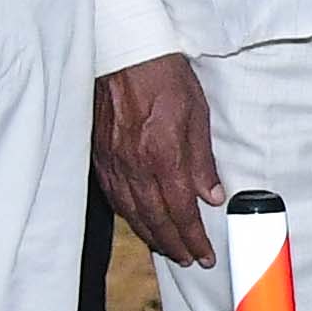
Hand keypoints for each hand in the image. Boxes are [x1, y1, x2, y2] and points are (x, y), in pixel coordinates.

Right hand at [92, 53, 220, 268]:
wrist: (124, 51)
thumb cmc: (164, 75)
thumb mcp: (197, 112)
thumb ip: (202, 158)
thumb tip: (211, 195)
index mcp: (163, 154)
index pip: (181, 209)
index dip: (194, 236)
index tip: (205, 253)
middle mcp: (135, 164)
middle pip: (155, 218)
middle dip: (174, 243)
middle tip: (189, 259)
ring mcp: (113, 161)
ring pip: (132, 212)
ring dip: (151, 235)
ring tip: (168, 248)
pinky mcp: (99, 154)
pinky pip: (114, 196)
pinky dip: (128, 215)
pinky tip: (138, 220)